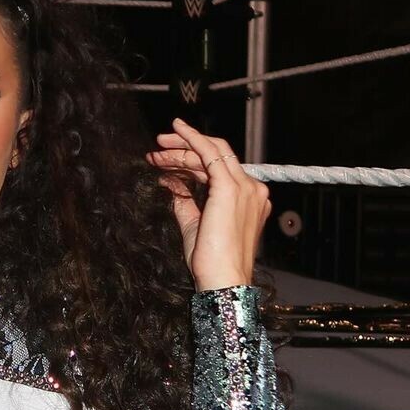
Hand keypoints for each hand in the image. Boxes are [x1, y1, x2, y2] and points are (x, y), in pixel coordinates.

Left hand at [146, 118, 270, 289]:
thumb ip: (185, 201)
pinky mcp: (231, 188)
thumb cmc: (211, 261)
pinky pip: (210, 153)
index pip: (219, 170)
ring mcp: (244, 187)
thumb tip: (170, 182)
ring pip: (210, 153)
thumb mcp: (194, 224)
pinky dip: (193, 139)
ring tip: (157, 150)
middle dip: (184, 149)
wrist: (223, 279)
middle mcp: (251, 189)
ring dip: (181, 149)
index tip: (167, 161)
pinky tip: (178, 131)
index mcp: (247, 199)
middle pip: (215, 157)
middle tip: (159, 147)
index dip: (191, 161)